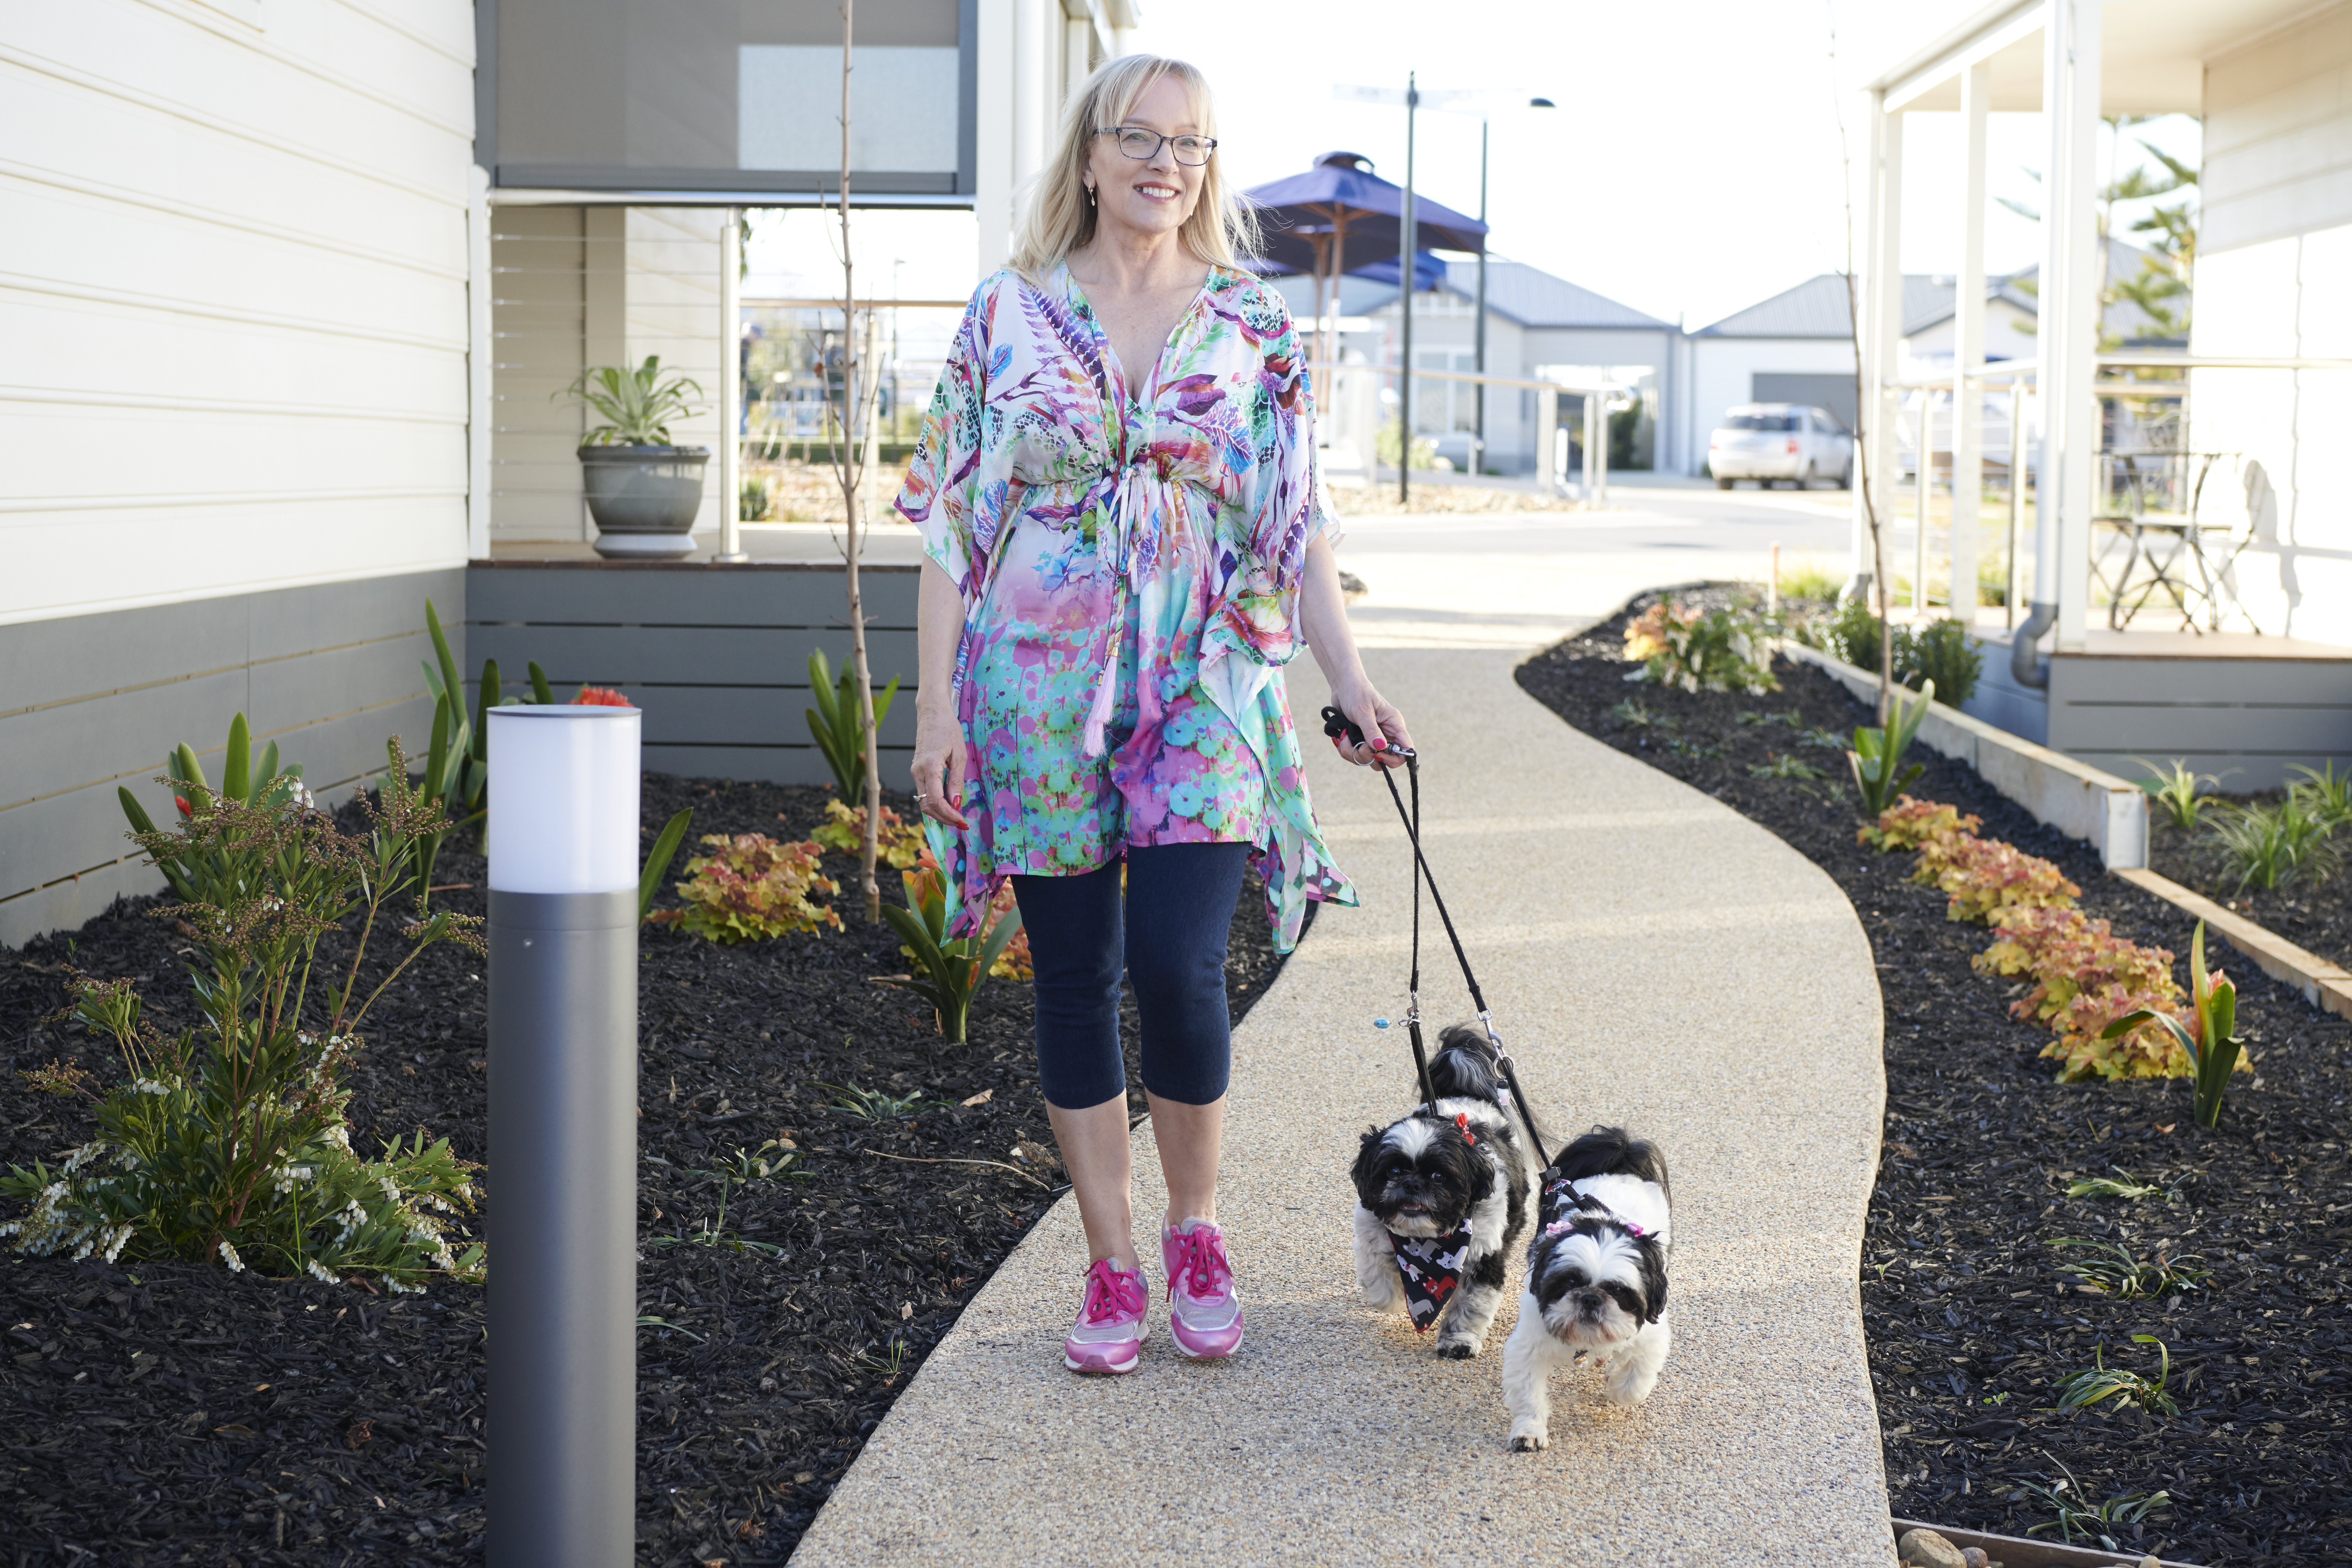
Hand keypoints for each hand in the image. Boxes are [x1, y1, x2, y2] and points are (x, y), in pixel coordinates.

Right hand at [910, 699, 970, 828]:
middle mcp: (918, 772)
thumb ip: (956, 781)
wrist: (932, 713)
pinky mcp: (916, 771)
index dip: (949, 814)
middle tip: (960, 823)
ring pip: (924, 801)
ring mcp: (915, 772)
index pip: (936, 800)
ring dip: (939, 812)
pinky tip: (948, 804)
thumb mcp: (959, 755)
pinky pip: (924, 792)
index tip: (962, 821)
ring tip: (956, 816)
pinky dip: (935, 802)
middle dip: (944, 818)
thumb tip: (956, 803)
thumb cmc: (948, 729)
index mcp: (929, 767)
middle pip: (927, 805)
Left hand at [1328, 677, 1411, 770]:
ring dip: (1352, 753)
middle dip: (1367, 757)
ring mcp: (1373, 739)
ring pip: (1368, 760)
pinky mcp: (1361, 741)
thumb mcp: (1363, 711)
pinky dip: (1346, 750)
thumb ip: (1371, 730)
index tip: (1376, 753)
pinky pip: (1355, 755)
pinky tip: (1342, 737)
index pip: (1405, 750)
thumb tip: (1380, 747)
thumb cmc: (1356, 693)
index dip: (1393, 758)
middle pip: (1384, 761)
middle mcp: (1386, 734)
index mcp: (1394, 725)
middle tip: (1357, 744)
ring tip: (1344, 738)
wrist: (1342, 686)